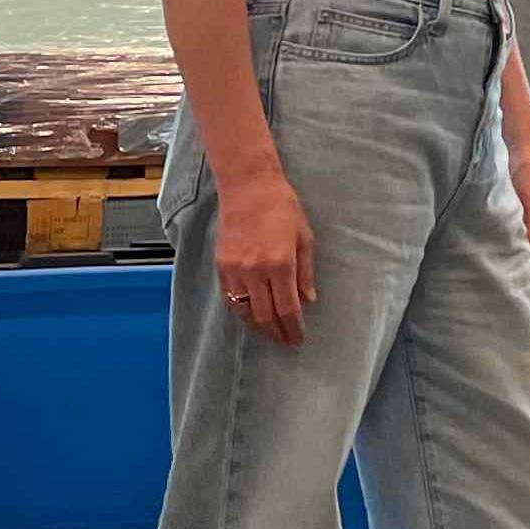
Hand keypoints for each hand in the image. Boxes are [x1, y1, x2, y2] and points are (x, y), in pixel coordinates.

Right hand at [216, 165, 315, 346]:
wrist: (248, 187)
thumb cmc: (282, 207)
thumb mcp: (304, 238)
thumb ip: (305, 272)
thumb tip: (308, 300)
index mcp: (281, 264)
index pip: (288, 308)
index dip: (294, 328)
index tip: (299, 338)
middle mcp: (256, 271)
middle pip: (266, 316)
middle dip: (277, 332)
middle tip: (286, 341)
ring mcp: (235, 269)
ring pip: (245, 311)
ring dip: (258, 326)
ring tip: (270, 332)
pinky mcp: (221, 265)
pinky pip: (230, 298)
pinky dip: (241, 310)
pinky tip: (251, 315)